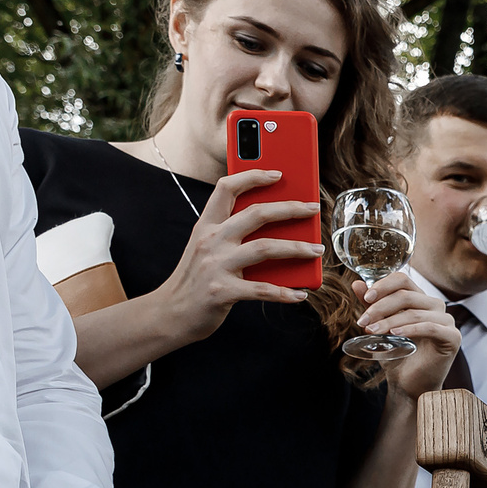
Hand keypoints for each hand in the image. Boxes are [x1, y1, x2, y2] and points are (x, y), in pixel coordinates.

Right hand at [150, 170, 323, 344]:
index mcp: (206, 226)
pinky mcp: (222, 292)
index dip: (253, 176)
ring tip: (317, 249)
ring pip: (265, 248)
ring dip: (297, 248)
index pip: (227, 188)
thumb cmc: (195, 280)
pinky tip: (300, 294)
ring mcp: (216, 266)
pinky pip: (262, 289)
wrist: (170, 314)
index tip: (278, 173)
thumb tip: (277, 228)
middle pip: (256, 214)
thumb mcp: (206, 249)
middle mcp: (210, 241)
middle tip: (313, 209)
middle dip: (290, 208)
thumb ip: (231, 235)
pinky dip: (285, 293)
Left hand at [363, 271, 460, 397]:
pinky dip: (410, 329)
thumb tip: (357, 284)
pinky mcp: (452, 337)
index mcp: (419, 300)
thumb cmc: (397, 356)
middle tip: (363, 321)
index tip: (365, 297)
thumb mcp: (379, 328)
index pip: (403, 280)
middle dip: (380, 307)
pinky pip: (430, 327)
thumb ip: (371, 306)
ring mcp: (446, 321)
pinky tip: (395, 334)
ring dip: (390, 320)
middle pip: (406, 295)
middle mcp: (435, 306)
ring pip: (415, 312)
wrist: (408, 385)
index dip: (383, 285)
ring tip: (372, 331)